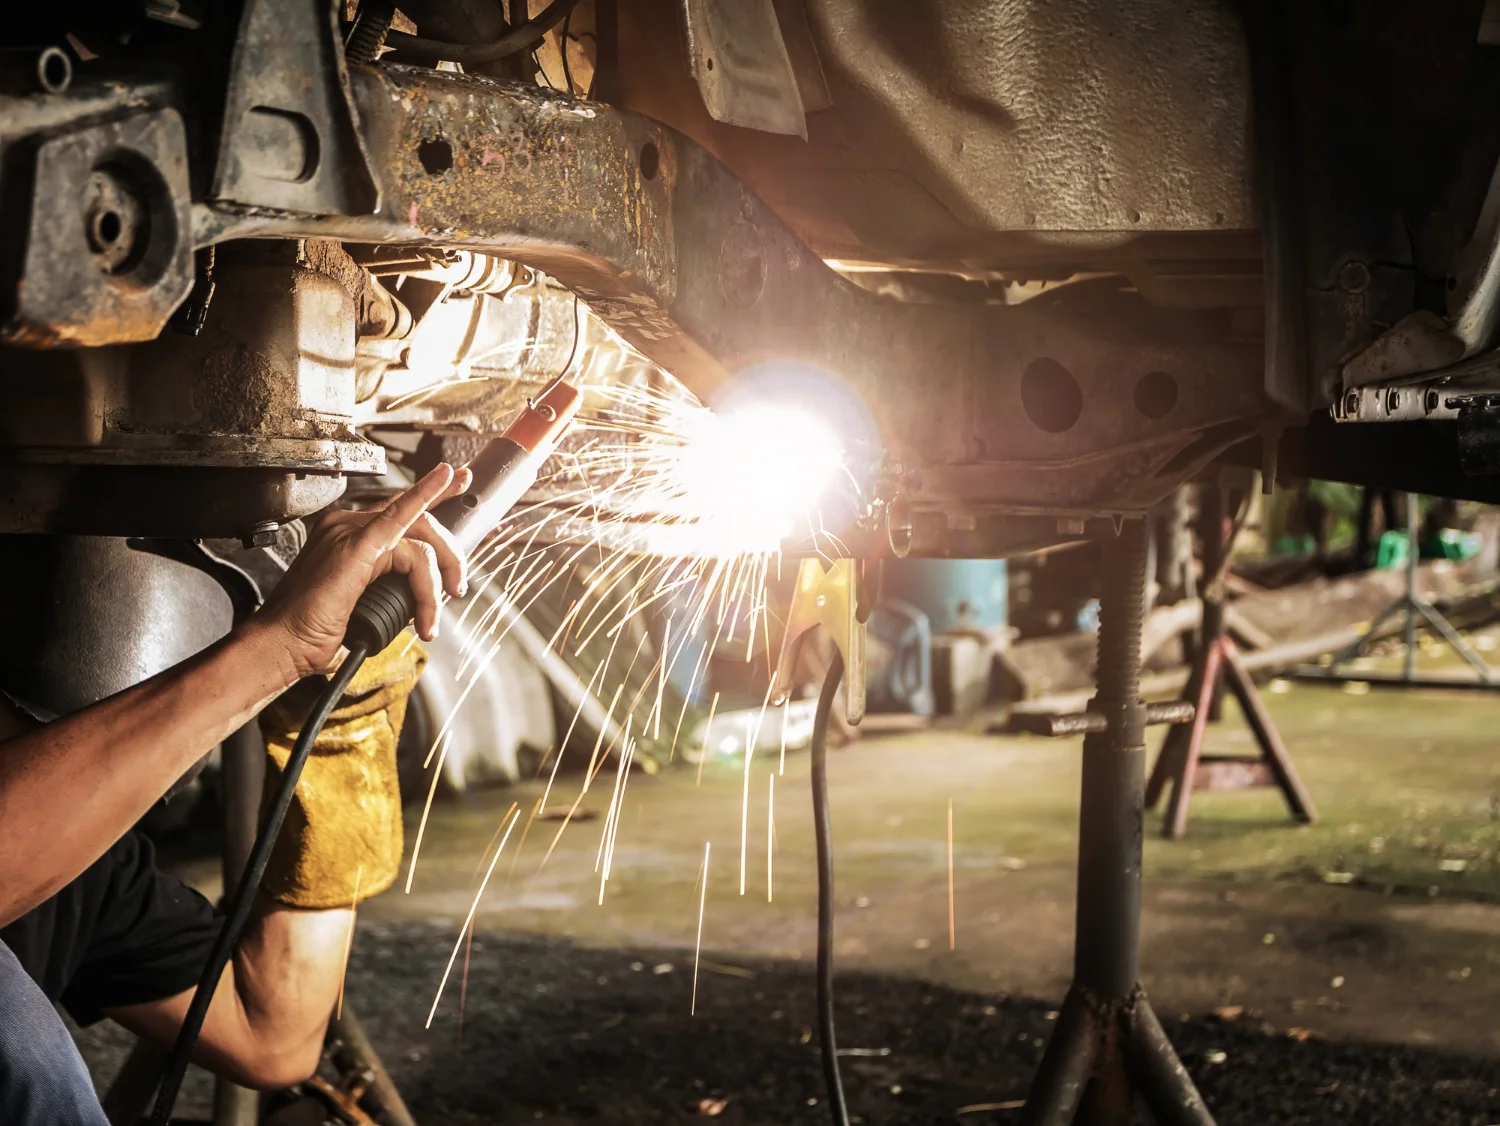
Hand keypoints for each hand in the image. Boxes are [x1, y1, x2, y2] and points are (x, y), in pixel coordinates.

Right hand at [257, 465, 472, 677]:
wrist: (282, 644)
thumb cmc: (313, 632)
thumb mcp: (365, 605)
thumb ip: (392, 591)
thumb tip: (425, 596)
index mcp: (347, 535)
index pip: (401, 509)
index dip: (434, 493)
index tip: (459, 482)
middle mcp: (347, 525)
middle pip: (421, 522)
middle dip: (451, 554)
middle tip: (456, 588)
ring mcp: (349, 532)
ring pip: (420, 534)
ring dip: (438, 578)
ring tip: (431, 616)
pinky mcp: (355, 546)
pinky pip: (400, 518)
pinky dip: (425, 497)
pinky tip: (445, 479)